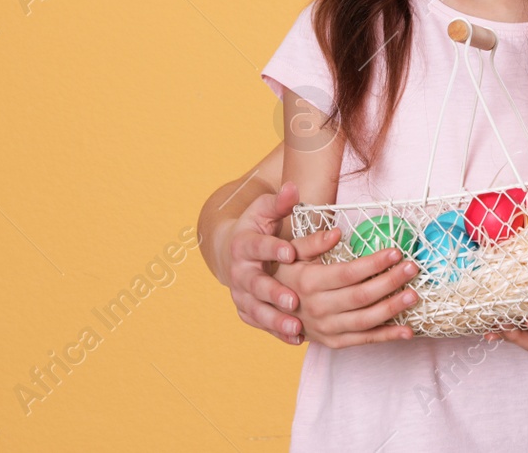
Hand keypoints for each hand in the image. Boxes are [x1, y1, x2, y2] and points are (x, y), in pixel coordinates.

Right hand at [224, 182, 336, 343]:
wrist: (231, 252)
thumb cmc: (256, 228)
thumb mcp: (264, 211)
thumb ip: (280, 203)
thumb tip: (293, 188)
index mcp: (244, 244)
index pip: (257, 246)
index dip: (272, 249)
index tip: (289, 252)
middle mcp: (239, 272)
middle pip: (255, 284)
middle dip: (273, 293)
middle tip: (293, 300)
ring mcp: (241, 294)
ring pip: (257, 309)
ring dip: (276, 320)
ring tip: (296, 327)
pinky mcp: (246, 311)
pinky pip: (261, 324)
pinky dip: (277, 333)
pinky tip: (296, 339)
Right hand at [275, 245, 421, 347]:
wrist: (266, 308)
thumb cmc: (284, 273)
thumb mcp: (290, 252)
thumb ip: (313, 242)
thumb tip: (336, 232)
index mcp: (309, 282)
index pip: (348, 273)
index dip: (374, 263)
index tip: (395, 251)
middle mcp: (317, 307)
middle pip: (361, 296)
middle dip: (390, 281)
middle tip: (412, 268)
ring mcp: (325, 328)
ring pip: (365, 320)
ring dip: (392, 309)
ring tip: (414, 295)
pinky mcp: (331, 341)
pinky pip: (362, 340)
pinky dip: (386, 336)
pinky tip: (407, 330)